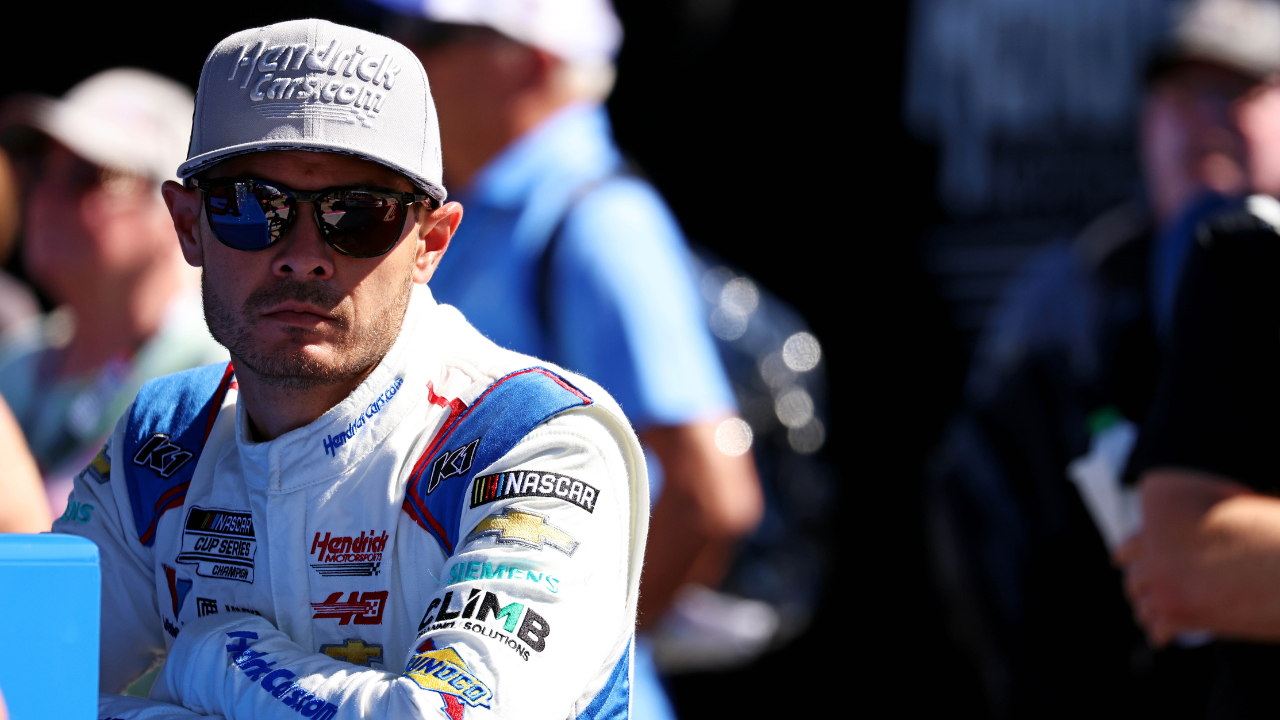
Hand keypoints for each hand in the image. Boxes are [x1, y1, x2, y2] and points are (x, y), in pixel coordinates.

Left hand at [1116, 469, 1253, 645]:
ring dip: (1150, 610)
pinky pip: (1156, 629)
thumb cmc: (1271, 533)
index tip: (1132, 562)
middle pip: (1133, 575)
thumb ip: (1199, 520)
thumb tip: (1194, 535)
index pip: (1132, 541)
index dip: (1136, 554)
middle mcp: (1153, 543)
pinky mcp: (1174, 610)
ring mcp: (1161, 577)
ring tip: (1157, 615)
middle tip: (1151, 591)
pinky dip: (1162, 634)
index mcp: (1162, 511)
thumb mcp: (1229, 505)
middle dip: (1144, 584)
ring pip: (1140, 602)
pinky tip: (1165, 637)